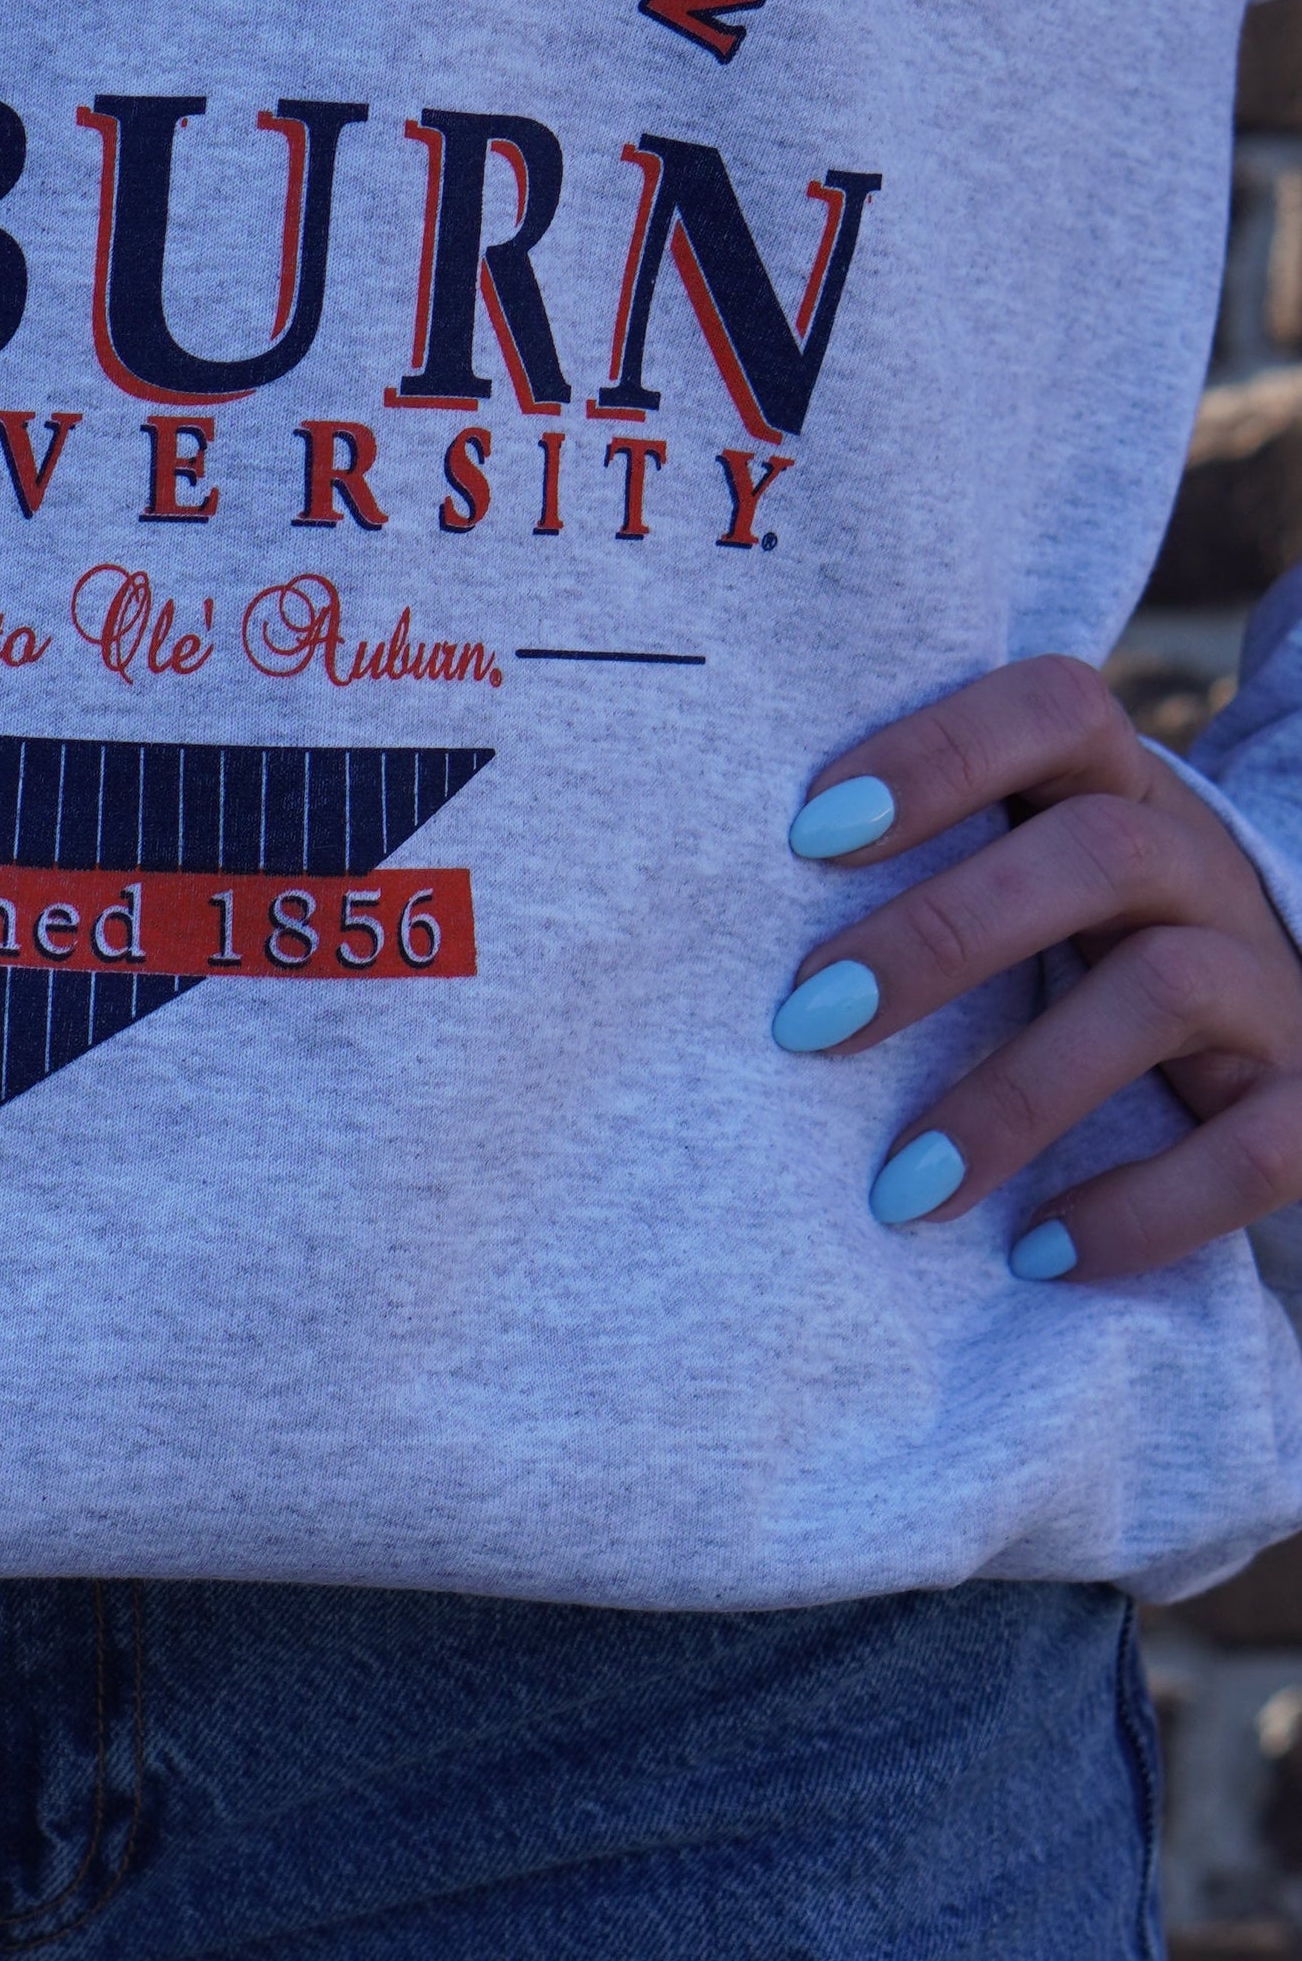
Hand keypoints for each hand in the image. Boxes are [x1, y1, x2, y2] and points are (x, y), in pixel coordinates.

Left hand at [779, 656, 1301, 1278]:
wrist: (1279, 1031)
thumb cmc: (1088, 942)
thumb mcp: (1034, 870)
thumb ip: (933, 858)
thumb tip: (715, 904)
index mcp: (1120, 784)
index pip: (1055, 707)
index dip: (939, 752)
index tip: (808, 831)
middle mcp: (1202, 864)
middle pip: (1097, 852)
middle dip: (942, 935)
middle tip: (807, 1024)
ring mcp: (1267, 980)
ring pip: (1165, 992)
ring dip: (1017, 1092)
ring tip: (901, 1189)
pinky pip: (1256, 1147)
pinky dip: (1148, 1205)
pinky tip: (1042, 1253)